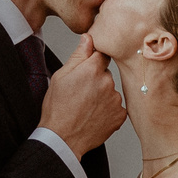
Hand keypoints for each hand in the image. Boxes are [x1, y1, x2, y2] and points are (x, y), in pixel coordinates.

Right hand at [40, 35, 125, 156]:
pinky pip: (116, 107)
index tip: (86, 72)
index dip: (92, 62)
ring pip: (111, 91)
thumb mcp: (61, 77)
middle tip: (81, 94)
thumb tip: (88, 38)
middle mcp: (107, 82)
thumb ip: (78, 56)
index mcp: (92, 69)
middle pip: (106, 74)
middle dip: (96, 81)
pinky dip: (107, 111)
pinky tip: (94, 116)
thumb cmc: (57, 109)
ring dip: (102, 96)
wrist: (62, 139)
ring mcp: (115, 99)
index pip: (101, 55)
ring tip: (86, 108)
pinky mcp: (120, 115)